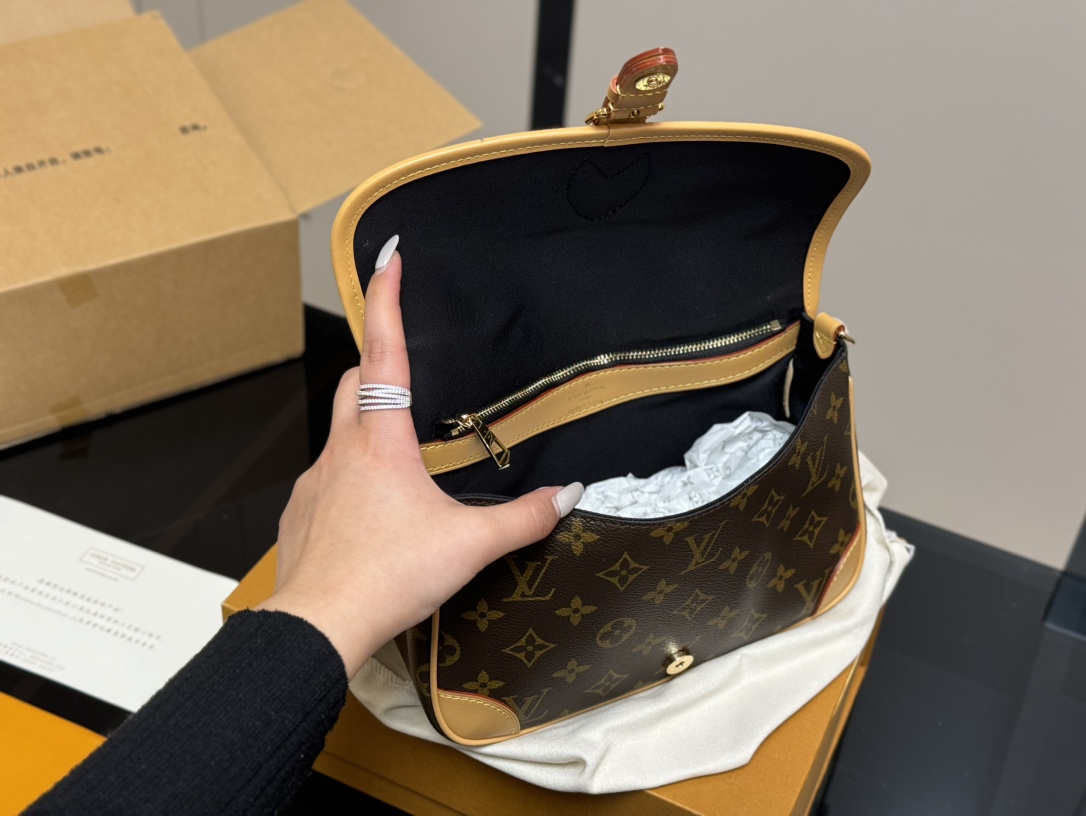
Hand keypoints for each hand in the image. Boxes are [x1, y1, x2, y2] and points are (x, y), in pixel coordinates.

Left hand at [256, 238, 582, 675]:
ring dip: (367, 426)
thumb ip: (524, 519)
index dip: (387, 299)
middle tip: (403, 362)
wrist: (319, 626)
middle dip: (375, 360)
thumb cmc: (386, 577)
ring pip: (339, 431)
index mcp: (381, 442)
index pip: (384, 351)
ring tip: (401, 455)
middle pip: (353, 381)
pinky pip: (326, 478)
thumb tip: (566, 496)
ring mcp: (315, 482)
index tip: (389, 259)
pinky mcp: (302, 515)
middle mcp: (341, 451)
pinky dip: (349, 477)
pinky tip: (372, 511)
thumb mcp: (469, 545)